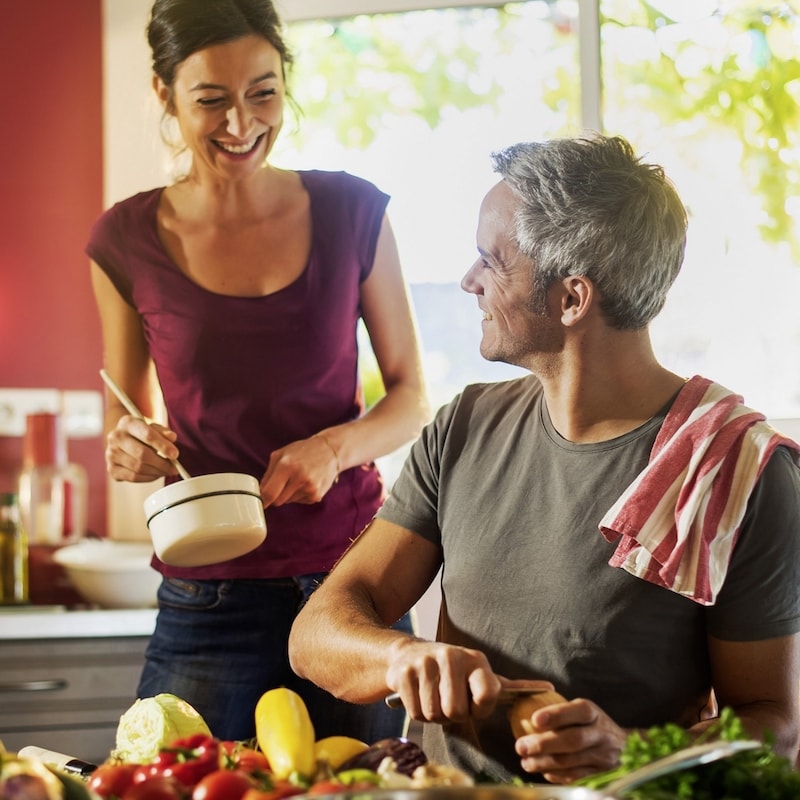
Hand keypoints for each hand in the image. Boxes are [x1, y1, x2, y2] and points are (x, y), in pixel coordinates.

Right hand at [105, 415, 179, 481]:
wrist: (123, 441)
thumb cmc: (142, 434)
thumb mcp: (153, 428)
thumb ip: (163, 432)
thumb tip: (172, 437)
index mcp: (127, 423)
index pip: (147, 435)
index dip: (163, 446)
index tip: (175, 455)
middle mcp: (115, 437)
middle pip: (142, 454)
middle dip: (162, 464)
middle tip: (174, 468)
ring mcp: (110, 454)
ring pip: (138, 468)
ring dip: (157, 472)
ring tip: (166, 471)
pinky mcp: (111, 469)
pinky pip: (133, 477)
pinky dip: (148, 478)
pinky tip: (156, 474)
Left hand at [260, 435, 339, 506]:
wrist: (330, 451)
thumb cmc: (303, 451)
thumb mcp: (281, 455)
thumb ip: (267, 474)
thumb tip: (260, 493)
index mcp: (286, 466)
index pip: (269, 493)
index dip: (263, 500)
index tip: (260, 501)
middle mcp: (299, 478)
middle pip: (277, 501)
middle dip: (276, 496)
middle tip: (281, 484)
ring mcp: (309, 488)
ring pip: (288, 502)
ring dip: (288, 494)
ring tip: (298, 479)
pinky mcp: (317, 495)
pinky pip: (300, 502)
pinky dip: (300, 495)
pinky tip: (306, 483)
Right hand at [384, 640, 552, 723]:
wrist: (408, 654)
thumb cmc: (453, 672)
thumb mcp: (481, 674)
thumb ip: (513, 686)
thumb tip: (549, 688)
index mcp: (475, 660)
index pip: (488, 695)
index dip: (481, 708)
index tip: (475, 703)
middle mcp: (451, 657)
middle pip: (457, 712)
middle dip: (453, 715)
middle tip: (450, 701)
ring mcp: (425, 663)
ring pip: (435, 714)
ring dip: (434, 715)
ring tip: (434, 697)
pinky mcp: (403, 673)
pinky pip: (415, 712)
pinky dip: (417, 712)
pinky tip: (419, 695)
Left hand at [513, 697, 625, 783]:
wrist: (623, 748)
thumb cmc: (589, 725)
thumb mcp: (578, 712)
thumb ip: (553, 711)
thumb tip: (515, 710)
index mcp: (593, 714)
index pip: (578, 711)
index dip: (557, 714)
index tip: (534, 719)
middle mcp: (602, 735)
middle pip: (574, 740)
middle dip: (544, 744)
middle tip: (520, 746)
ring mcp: (603, 758)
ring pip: (572, 762)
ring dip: (545, 763)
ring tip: (526, 762)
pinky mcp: (601, 776)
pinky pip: (576, 777)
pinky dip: (557, 775)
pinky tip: (542, 772)